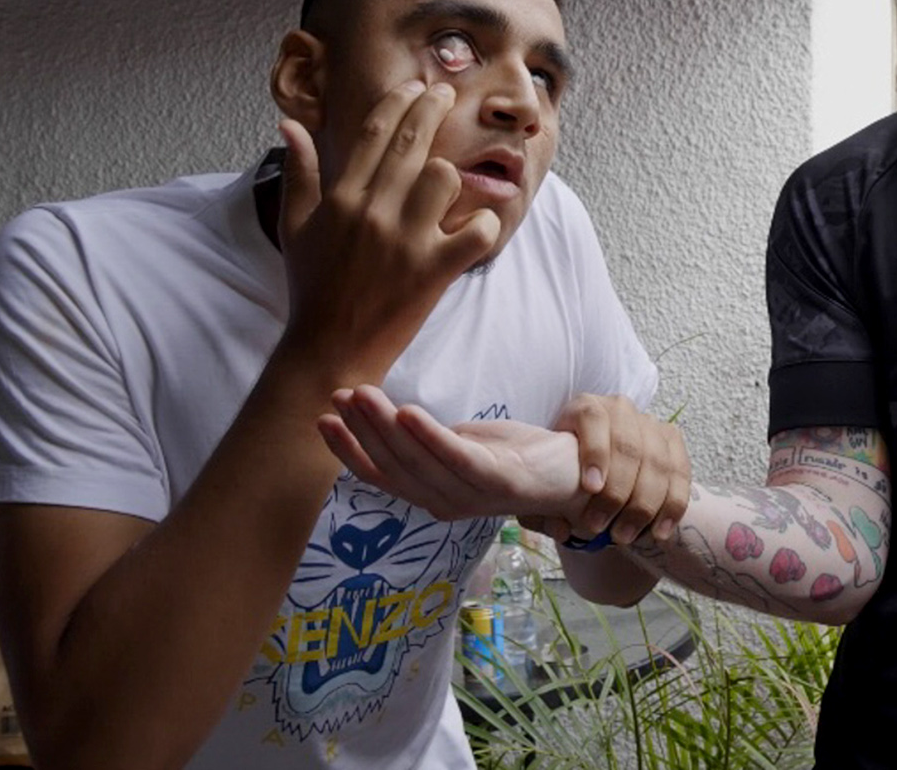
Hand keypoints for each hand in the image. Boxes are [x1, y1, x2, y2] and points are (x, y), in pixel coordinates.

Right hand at [277, 81, 499, 382]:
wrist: (328, 349)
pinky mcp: (434, 270)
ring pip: (445, 176)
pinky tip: (474, 225)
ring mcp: (406, 240)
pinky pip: (477, 229)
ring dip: (450, 176)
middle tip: (448, 93)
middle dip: (434, 106)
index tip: (416, 85)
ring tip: (446, 185)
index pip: (376, 133)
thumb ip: (298, 173)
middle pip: (413, 141)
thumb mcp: (295, 228)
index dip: (400, 101)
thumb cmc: (312, 287)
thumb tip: (291, 126)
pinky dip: (483, 224)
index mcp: (341, 198)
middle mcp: (373, 211)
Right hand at [317, 384, 582, 520]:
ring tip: (364, 395)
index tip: (322, 419)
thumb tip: (388, 418)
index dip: (348, 450)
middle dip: (362, 429)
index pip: (380, 475)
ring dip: (386, 427)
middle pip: (394, 466)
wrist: (574, 471)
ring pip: (418, 461)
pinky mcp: (500, 481)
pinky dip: (430, 437)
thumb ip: (426, 442)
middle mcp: (445, 502)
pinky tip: (408, 412)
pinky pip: (458, 458)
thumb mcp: (461, 445)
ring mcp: (473, 495)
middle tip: (341, 394)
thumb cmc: (513, 455)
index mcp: (431, 494)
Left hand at [545, 394, 690, 545]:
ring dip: (644, 505)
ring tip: (626, 537)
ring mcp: (650, 424)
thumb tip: (563, 528)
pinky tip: (659, 531)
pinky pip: (680, 473)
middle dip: (617, 492)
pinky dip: (673, 505)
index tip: (590, 488)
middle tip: (601, 528)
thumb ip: (539, 505)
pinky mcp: (671, 441)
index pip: (593, 419)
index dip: (595, 452)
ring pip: (658, 462)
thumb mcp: (539, 480)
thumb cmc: (559, 471)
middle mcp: (620, 410)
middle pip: (629, 446)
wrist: (587, 461)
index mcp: (585, 407)